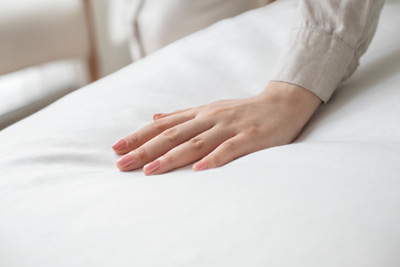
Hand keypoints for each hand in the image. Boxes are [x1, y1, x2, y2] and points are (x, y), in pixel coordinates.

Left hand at [112, 81, 320, 174]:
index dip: (139, 136)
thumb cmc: (243, 111)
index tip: (116, 148)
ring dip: (172, 157)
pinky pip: (229, 149)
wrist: (283, 103)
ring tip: (150, 171)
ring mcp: (230, 127)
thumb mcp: (210, 109)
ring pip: (196, 142)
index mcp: (200, 113)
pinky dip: (213, 159)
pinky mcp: (250, 137)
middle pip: (173, 135)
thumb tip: (154, 118)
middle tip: (122, 164)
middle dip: (146, 150)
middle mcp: (210, 118)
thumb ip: (183, 116)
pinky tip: (197, 171)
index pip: (163, 125)